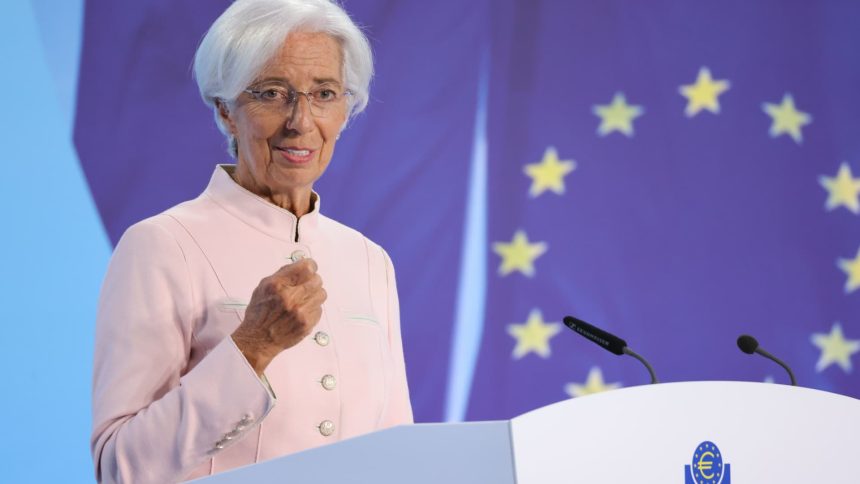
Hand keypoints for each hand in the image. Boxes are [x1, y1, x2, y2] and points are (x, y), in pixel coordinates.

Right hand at [231, 258, 325, 374]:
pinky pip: (319, 309)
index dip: (310, 267)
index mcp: (277, 285)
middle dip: (312, 281)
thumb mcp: (263, 287)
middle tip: (305, 286)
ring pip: (322, 294)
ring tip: (304, 300)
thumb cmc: (259, 313)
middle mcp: (289, 297)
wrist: (258, 340)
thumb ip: (282, 274)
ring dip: (314, 295)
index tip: (309, 269)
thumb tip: (299, 265)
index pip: (307, 267)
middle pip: (317, 280)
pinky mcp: (307, 324)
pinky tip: (302, 312)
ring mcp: (300, 312)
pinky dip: (312, 309)